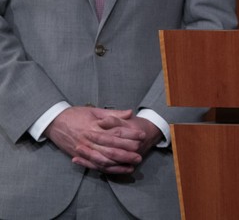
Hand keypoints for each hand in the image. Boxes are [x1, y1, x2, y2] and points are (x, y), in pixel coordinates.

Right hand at [45, 106, 161, 173]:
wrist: (54, 122)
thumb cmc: (75, 114)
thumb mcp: (94, 111)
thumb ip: (113, 113)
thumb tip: (130, 112)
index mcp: (95, 126)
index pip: (116, 132)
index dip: (131, 134)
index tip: (142, 136)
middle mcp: (90, 139)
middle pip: (111, 148)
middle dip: (127, 152)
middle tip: (140, 154)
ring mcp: (84, 149)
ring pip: (103, 159)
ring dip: (118, 163)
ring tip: (132, 165)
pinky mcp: (79, 156)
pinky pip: (93, 165)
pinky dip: (105, 168)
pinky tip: (116, 170)